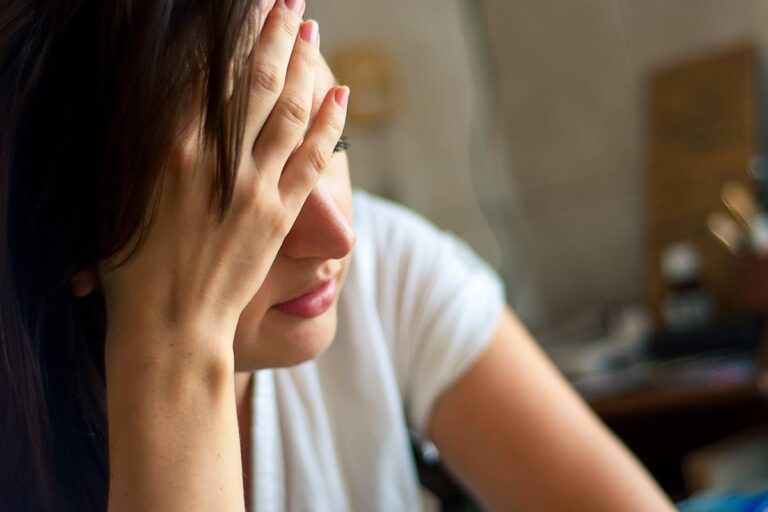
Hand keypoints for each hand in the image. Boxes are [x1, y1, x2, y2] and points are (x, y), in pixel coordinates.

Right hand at [100, 1, 348, 353]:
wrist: (169, 325)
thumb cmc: (132, 267)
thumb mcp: (122, 196)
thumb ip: (147, 147)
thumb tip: (170, 105)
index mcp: (168, 148)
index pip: (207, 72)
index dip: (229, 35)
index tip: (244, 9)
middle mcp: (215, 159)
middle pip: (253, 79)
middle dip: (273, 33)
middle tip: (286, 0)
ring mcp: (253, 186)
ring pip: (287, 110)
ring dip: (302, 64)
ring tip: (311, 29)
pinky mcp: (281, 215)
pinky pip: (313, 158)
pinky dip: (329, 123)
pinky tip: (339, 95)